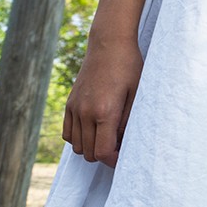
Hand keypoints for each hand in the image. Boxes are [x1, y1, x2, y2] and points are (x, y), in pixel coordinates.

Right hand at [63, 37, 143, 166]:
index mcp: (105, 112)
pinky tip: (95, 130)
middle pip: (89, 153)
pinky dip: (79, 138)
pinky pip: (68, 134)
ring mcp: (74, 109)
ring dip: (92, 147)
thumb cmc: (129, 67)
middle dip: (105, 155)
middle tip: (120, 146)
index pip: (103, 152)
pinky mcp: (69, 104)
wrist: (109, 44)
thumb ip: (128, 122)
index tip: (124, 157)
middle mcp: (85, 113)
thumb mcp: (137, 94)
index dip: (114, 161)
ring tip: (109, 137)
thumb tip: (121, 144)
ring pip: (77, 146)